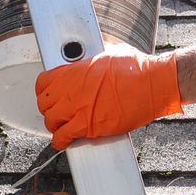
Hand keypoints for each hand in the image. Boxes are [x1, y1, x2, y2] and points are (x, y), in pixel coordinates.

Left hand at [35, 43, 183, 149]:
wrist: (152, 84)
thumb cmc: (137, 68)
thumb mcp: (109, 53)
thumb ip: (94, 60)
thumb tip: (94, 59)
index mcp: (74, 71)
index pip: (43, 83)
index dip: (45, 90)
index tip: (49, 94)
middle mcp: (71, 90)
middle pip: (44, 104)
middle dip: (49, 108)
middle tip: (57, 111)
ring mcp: (78, 109)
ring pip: (51, 121)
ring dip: (54, 125)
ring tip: (61, 126)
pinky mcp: (89, 126)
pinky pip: (63, 137)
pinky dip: (61, 141)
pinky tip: (64, 142)